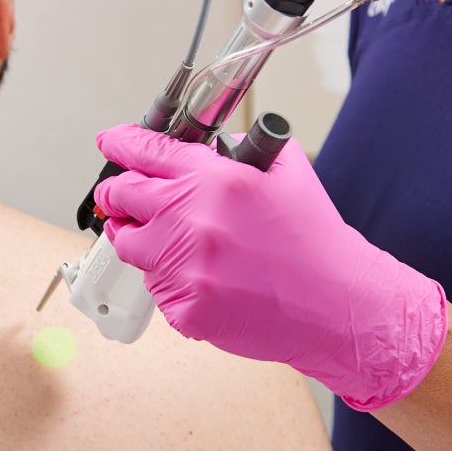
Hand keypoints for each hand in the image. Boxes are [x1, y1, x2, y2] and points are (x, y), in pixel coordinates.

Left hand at [94, 123, 446, 411]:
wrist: (341, 306)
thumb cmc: (316, 242)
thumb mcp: (287, 172)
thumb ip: (244, 149)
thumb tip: (212, 143)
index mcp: (214, 180)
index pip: (144, 150)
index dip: (120, 143)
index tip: (110, 141)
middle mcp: (191, 220)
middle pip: (120, 197)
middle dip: (120, 194)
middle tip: (129, 199)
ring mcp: (184, 269)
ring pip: (130, 246)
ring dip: (145, 240)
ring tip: (179, 243)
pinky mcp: (185, 309)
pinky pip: (156, 288)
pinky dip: (173, 282)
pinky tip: (209, 279)